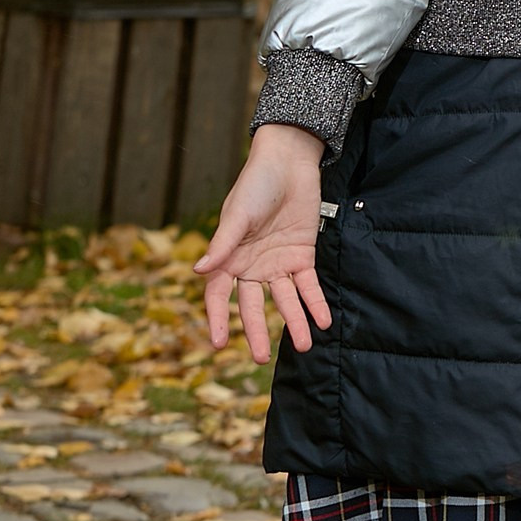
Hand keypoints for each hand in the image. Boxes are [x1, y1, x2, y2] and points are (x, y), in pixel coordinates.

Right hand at [194, 123, 334, 362]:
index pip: (219, 295)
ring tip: (304, 346)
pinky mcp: (303, 254)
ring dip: (294, 322)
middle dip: (257, 331)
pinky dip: (316, 302)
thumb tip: (197, 271)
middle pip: (253, 305)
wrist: (288, 162)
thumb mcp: (237, 215)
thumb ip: (222, 245)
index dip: (218, 319)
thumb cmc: (255, 185)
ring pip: (286, 300)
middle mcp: (252, 266)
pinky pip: (309, 284)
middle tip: (261, 358)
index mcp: (228, 258)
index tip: (219, 345)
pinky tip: (323, 321)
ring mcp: (278, 262)